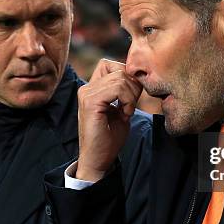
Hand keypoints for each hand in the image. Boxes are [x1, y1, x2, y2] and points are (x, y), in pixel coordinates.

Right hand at [76, 59, 142, 181]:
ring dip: (131, 96)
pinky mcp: (91, 102)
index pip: (111, 64)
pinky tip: (125, 114)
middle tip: (131, 107)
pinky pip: (117, 88)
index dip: (127, 76)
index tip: (131, 98)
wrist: (97, 159)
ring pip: (120, 78)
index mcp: (92, 88)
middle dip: (133, 87)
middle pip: (119, 70)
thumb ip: (124, 92)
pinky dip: (127, 100)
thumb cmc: (109, 138)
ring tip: (127, 112)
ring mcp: (87, 94)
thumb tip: (136, 77)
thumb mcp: (120, 109)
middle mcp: (86, 88)